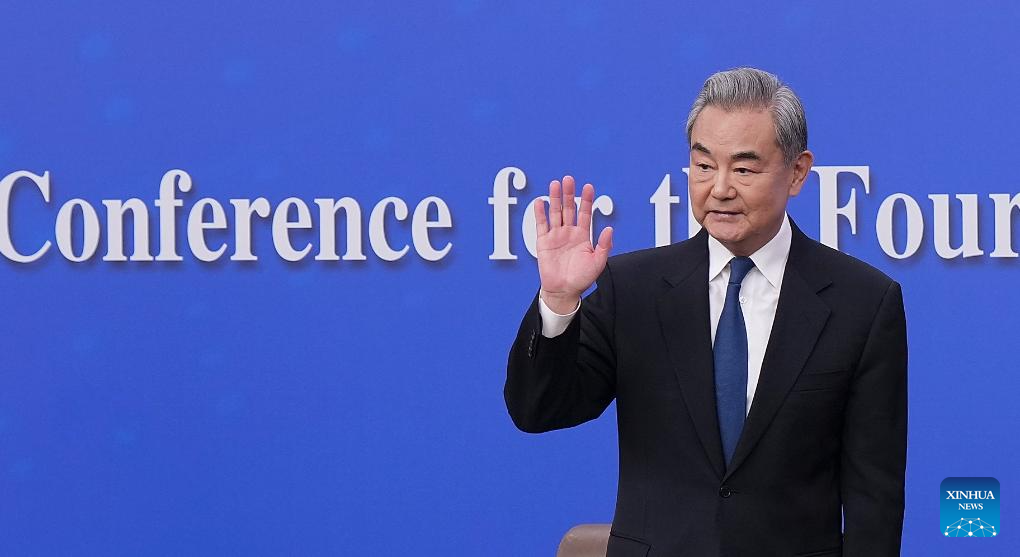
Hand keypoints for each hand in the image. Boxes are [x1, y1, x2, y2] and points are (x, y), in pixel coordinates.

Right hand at [535, 175, 612, 313]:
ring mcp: (555, 236)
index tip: (588, 186)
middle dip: (569, 194)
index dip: (586, 200)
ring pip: (555, 213)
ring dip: (555, 198)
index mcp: (583, 236)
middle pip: (569, 208)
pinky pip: (541, 225)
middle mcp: (569, 233)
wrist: (564, 291)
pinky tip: (541, 201)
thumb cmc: (582, 279)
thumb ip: (604, 245)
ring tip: (555, 184)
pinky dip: (540, 213)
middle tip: (569, 179)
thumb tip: (610, 228)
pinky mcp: (543, 242)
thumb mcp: (598, 262)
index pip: (585, 213)